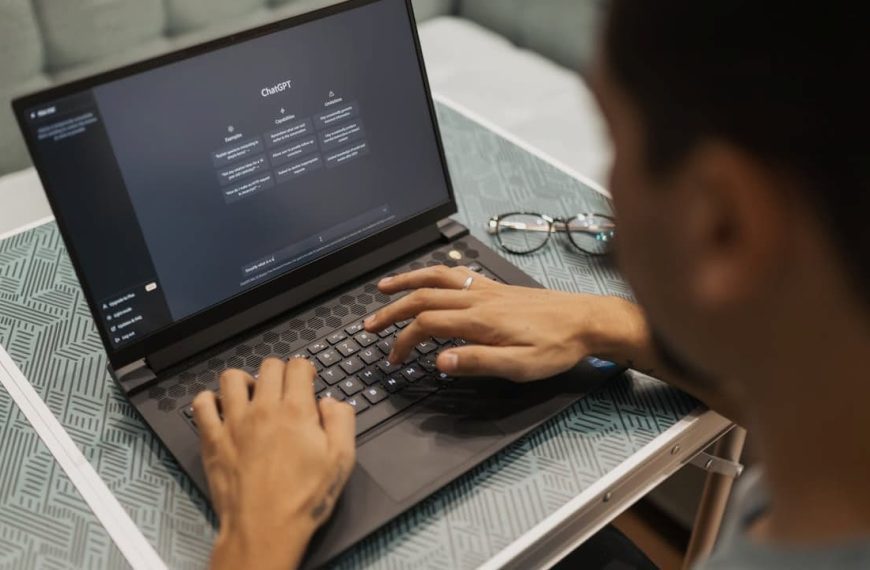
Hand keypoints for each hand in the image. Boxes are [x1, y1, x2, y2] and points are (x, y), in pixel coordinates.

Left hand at [192, 358, 355, 569]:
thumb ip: (342, 421)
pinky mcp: (212, 440)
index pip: (297, 366)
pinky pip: (201, 405)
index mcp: (296, 411)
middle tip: (284, 389)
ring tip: (253, 395)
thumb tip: (333, 402)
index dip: (304, 369)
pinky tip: (221, 410)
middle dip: (280, 372)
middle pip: (268, 366)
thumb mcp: (341, 460)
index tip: (306, 380)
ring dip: (245, 381)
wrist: (265, 528)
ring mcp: (234, 423)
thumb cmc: (303, 500)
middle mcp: (263, 410)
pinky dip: (209, 401)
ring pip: (232, 378)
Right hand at [363, 265, 645, 381]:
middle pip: (422, 297)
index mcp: (479, 320)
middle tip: (369, 325)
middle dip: (391, 311)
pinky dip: (433, 273)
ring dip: (407, 282)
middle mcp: (478, 299)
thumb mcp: (519, 366)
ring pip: (436, 278)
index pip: (427, 325)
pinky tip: (428, 277)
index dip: (403, 341)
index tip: (394, 358)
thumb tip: (439, 361)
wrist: (587, 321)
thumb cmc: (557, 346)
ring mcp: (486, 289)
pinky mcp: (495, 287)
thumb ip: (477, 361)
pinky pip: (456, 273)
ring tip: (384, 288)